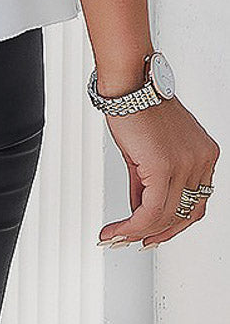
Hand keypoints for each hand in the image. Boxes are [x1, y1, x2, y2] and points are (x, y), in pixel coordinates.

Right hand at [98, 96, 219, 248]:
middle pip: (184, 214)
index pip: (196, 203)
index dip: (174, 224)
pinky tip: (119, 229)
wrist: (128, 84)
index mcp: (205, 155)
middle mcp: (202, 160)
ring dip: (139, 232)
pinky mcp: (164, 167)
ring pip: (166, 216)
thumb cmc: (138, 106)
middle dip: (157, 233)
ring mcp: (186, 164)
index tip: (153, 233)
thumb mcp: (151, 149)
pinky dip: (132, 225)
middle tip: (133, 240)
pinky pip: (150, 210)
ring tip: (119, 236)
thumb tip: (140, 207)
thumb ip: (150, 181)